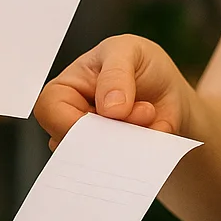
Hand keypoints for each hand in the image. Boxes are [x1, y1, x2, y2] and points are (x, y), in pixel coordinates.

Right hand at [35, 35, 188, 147]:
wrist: (170, 89)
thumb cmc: (140, 63)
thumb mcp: (127, 50)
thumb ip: (116, 74)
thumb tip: (110, 107)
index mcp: (66, 89)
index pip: (50, 110)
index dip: (72, 119)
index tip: (108, 115)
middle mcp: (74, 121)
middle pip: (70, 145)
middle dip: (109, 134)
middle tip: (143, 114)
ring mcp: (95, 145)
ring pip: (97, 161)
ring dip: (131, 141)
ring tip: (151, 115)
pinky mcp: (116, 162)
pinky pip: (123, 170)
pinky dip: (145, 153)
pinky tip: (156, 132)